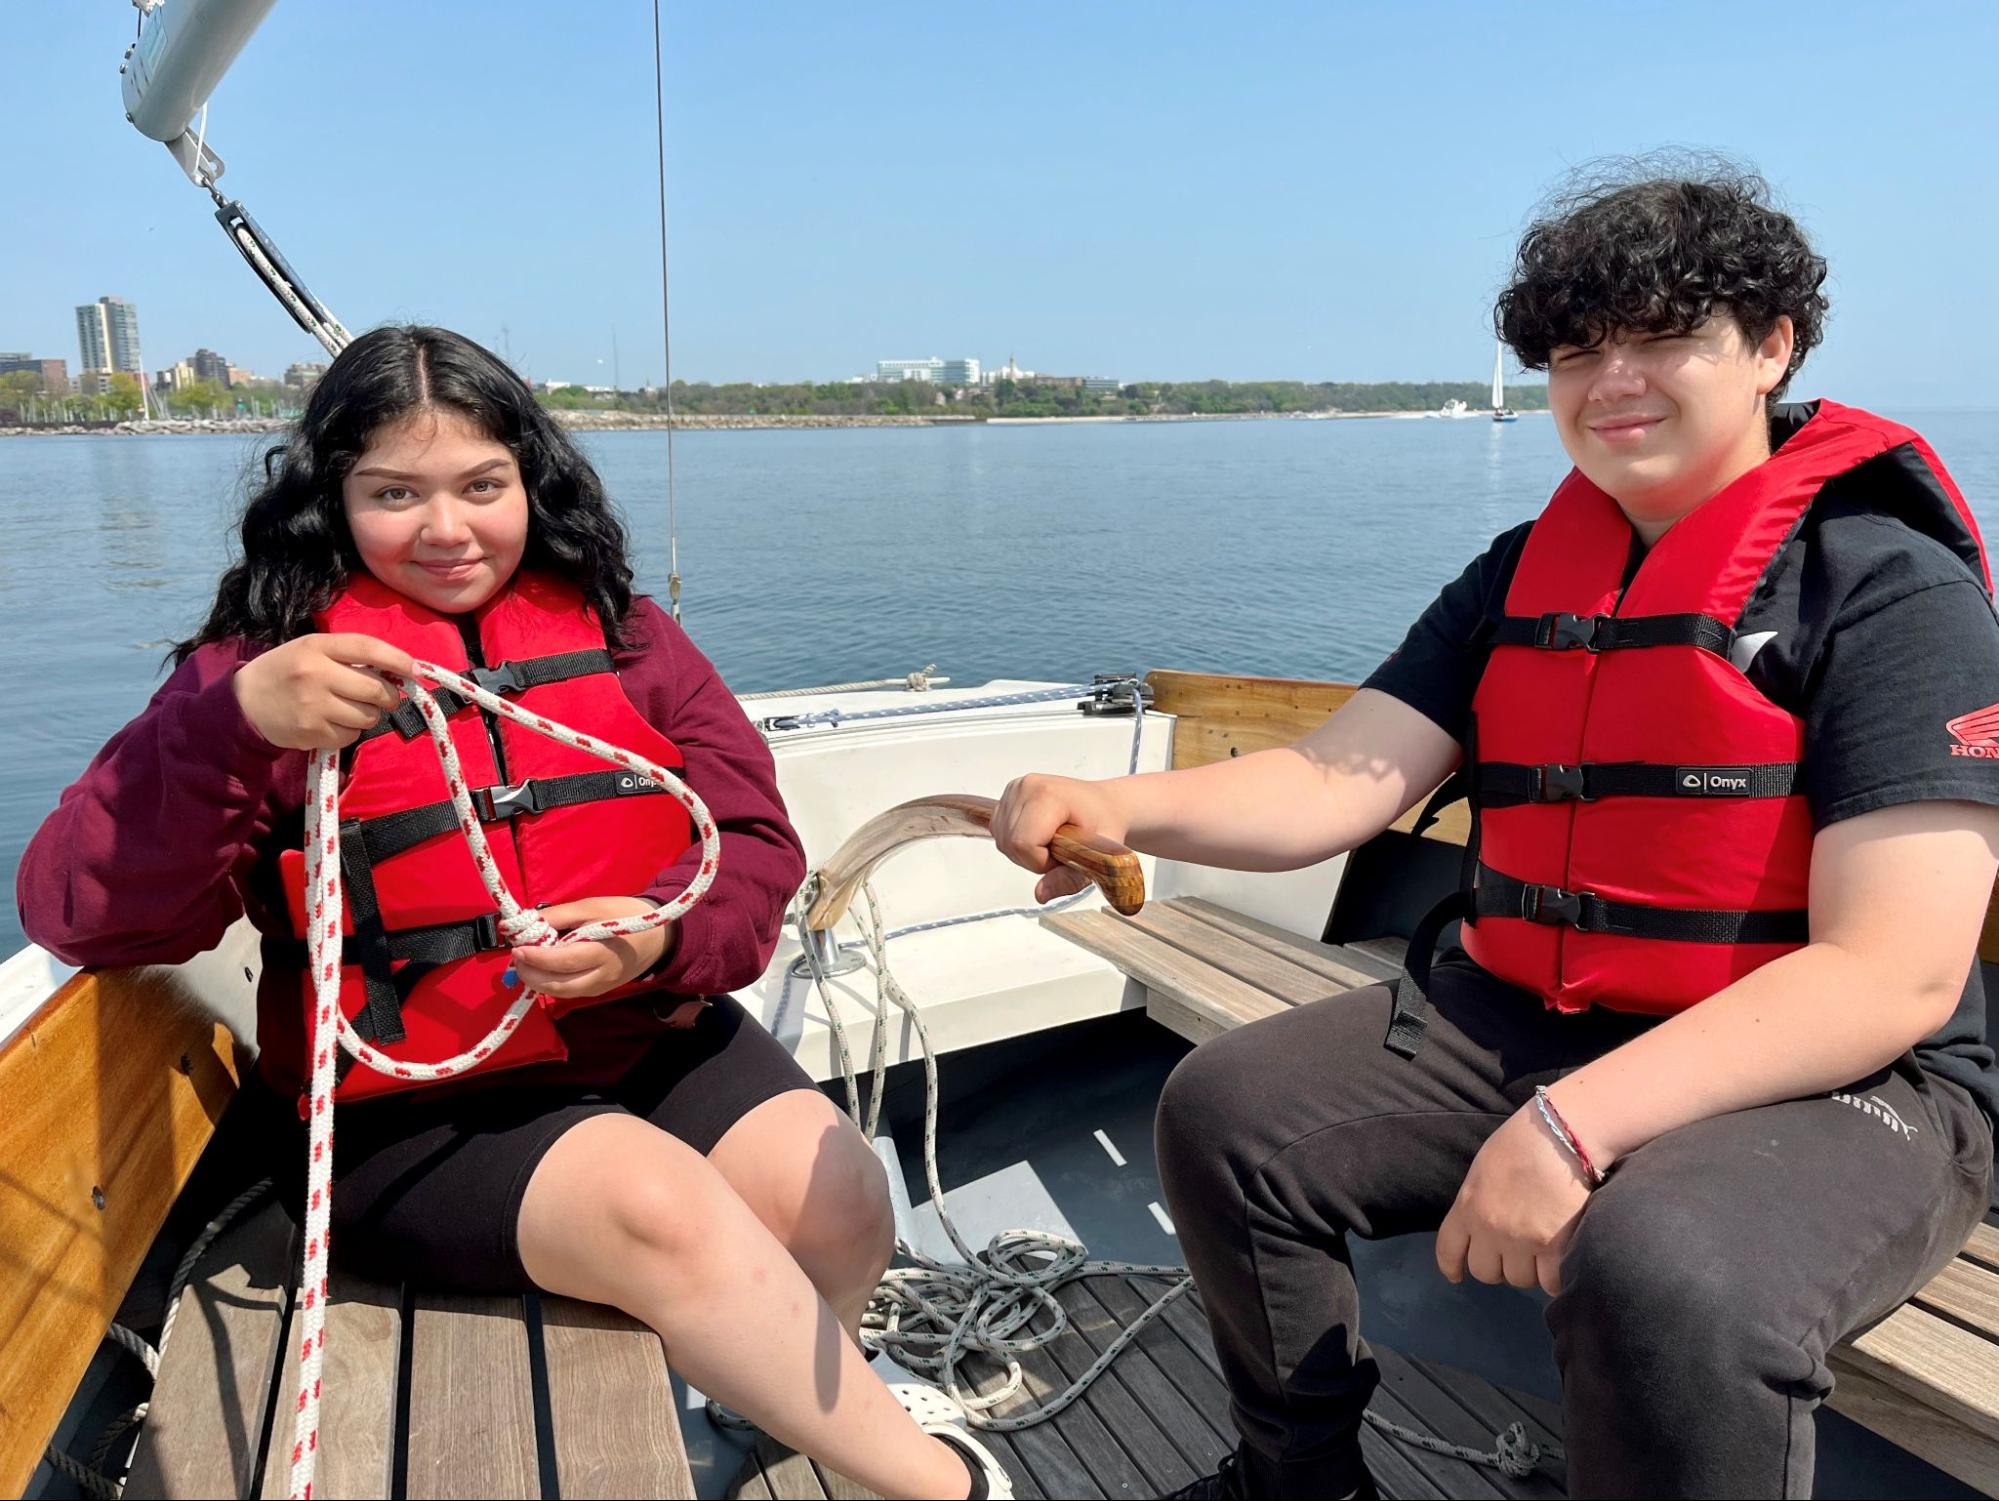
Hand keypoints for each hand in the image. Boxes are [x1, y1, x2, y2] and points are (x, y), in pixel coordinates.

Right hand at [233, 633, 415, 750]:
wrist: (244, 703)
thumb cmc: (286, 672)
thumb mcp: (311, 650)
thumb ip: (349, 655)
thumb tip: (399, 669)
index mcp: (316, 646)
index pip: (367, 648)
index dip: (398, 659)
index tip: (415, 669)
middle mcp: (315, 674)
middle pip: (376, 689)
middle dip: (389, 695)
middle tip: (383, 696)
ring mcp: (313, 706)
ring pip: (368, 716)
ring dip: (367, 715)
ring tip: (348, 708)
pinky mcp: (312, 733)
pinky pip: (351, 735)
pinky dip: (349, 731)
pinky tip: (331, 722)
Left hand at [509, 896, 675, 1000]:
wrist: (658, 936)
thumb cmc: (624, 914)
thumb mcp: (591, 906)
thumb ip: (557, 915)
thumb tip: (521, 922)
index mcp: (602, 952)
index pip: (562, 961)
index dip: (536, 957)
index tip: (517, 948)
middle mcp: (601, 976)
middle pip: (558, 985)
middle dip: (531, 974)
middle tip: (517, 956)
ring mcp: (601, 987)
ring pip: (561, 993)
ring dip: (538, 981)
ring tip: (526, 963)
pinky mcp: (600, 991)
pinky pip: (569, 991)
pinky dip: (551, 982)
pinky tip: (543, 968)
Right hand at [991, 773, 1127, 901]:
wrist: (1105, 804)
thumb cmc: (1105, 823)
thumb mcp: (1098, 856)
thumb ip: (1068, 879)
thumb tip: (1040, 894)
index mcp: (1048, 794)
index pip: (1023, 843)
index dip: (1042, 862)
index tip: (1066, 854)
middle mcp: (1026, 787)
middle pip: (1010, 843)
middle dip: (1035, 859)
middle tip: (1062, 848)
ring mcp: (1014, 789)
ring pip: (1003, 841)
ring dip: (1026, 853)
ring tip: (1053, 840)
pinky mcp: (1008, 796)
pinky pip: (1001, 833)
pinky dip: (1019, 843)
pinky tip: (1040, 835)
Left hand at [1436, 1104, 1591, 1295]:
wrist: (1559, 1136)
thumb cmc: (1521, 1143)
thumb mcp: (1483, 1171)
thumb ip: (1478, 1202)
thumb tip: (1483, 1224)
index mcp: (1467, 1207)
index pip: (1448, 1248)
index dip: (1451, 1266)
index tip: (1456, 1275)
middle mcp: (1490, 1230)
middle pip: (1485, 1273)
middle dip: (1499, 1266)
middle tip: (1514, 1254)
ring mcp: (1522, 1241)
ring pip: (1520, 1279)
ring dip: (1529, 1271)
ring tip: (1541, 1253)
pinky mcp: (1555, 1247)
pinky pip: (1551, 1282)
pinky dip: (1555, 1277)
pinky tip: (1560, 1263)